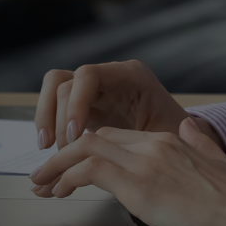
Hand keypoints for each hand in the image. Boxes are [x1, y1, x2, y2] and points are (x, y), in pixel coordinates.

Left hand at [28, 118, 225, 225]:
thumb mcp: (220, 161)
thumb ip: (200, 142)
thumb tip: (191, 127)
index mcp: (170, 140)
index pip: (116, 135)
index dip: (88, 149)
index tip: (71, 167)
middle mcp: (154, 144)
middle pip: (95, 138)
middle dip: (64, 156)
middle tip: (44, 176)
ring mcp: (145, 162)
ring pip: (85, 148)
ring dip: (57, 166)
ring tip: (41, 185)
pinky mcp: (138, 184)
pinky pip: (90, 170)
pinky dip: (68, 178)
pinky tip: (60, 191)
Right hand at [34, 60, 212, 149]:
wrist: (179, 144)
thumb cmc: (177, 139)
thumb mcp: (166, 136)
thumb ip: (141, 139)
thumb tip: (116, 149)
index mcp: (131, 76)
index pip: (89, 76)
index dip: (76, 103)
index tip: (74, 135)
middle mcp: (109, 77)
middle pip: (64, 82)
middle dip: (56, 117)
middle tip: (60, 150)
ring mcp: (94, 90)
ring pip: (54, 90)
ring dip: (45, 118)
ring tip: (47, 149)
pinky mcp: (85, 106)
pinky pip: (56, 107)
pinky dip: (49, 125)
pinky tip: (51, 150)